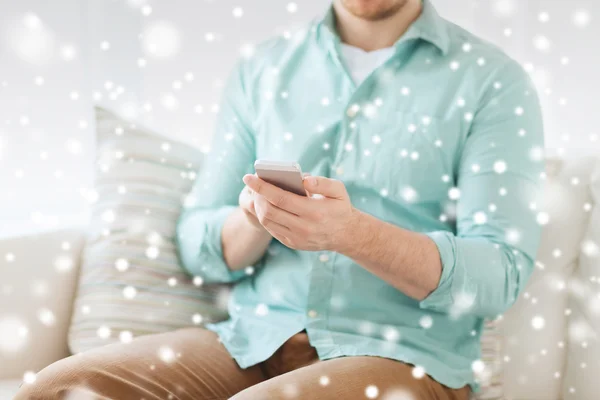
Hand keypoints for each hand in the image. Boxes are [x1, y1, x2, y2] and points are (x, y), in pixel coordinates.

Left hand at [242, 174, 359, 251]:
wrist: (346, 234)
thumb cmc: (339, 207)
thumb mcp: (338, 190)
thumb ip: (322, 182)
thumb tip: (303, 179)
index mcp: (314, 211)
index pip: (280, 198)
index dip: (262, 187)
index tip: (248, 177)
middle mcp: (304, 227)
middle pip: (269, 211)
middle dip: (257, 196)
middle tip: (253, 184)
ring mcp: (297, 238)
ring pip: (267, 222)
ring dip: (259, 207)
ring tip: (258, 194)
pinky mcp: (293, 244)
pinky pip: (272, 230)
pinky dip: (265, 216)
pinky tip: (266, 206)